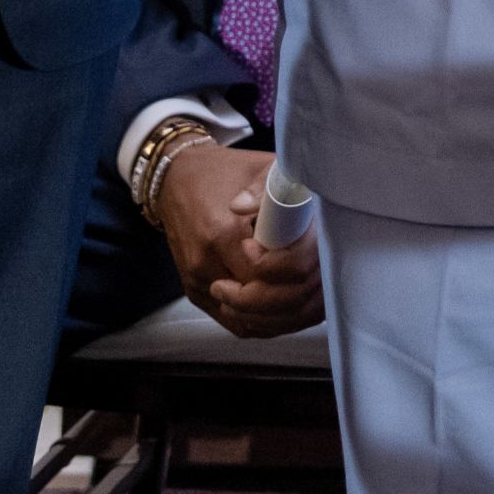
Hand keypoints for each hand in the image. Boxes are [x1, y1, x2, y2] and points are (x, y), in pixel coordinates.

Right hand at [149, 143, 323, 339]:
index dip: (298, 267)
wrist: (174, 181)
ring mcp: (199, 284)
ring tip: (311, 295)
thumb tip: (304, 210)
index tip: (314, 252)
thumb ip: (280, 187)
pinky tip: (287, 309)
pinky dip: (264, 323)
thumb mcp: (257, 168)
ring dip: (286, 316)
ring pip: (253, 323)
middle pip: (264, 304)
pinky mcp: (196, 294)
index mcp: (223, 234)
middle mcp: (207, 265)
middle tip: (319, 277)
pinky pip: (236, 325)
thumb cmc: (220, 173)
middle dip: (299, 294)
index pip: (270, 274)